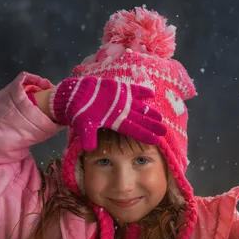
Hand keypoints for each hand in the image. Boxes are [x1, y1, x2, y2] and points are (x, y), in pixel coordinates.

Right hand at [50, 76, 165, 150]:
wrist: (73, 98)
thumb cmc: (78, 113)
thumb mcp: (82, 126)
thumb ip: (87, 136)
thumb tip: (88, 148)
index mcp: (116, 123)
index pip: (134, 130)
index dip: (146, 135)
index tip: (158, 140)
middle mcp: (121, 113)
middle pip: (140, 120)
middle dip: (152, 125)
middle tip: (165, 130)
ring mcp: (121, 101)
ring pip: (139, 107)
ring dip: (150, 111)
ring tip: (161, 116)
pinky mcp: (118, 90)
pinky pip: (133, 91)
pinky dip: (141, 91)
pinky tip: (151, 93)